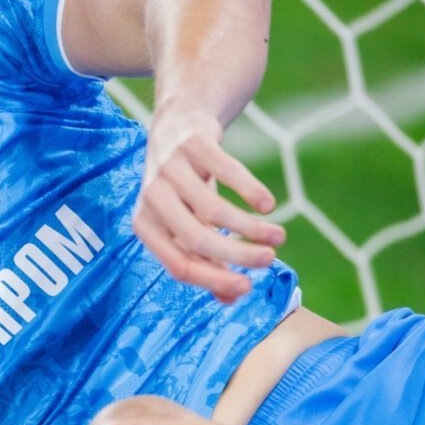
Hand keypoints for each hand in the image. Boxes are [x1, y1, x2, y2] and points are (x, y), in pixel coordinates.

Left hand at [133, 106, 285, 303]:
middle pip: (197, 240)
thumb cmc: (183, 188)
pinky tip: (268, 205)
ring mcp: (170, 168)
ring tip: (278, 235)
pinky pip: (226, 171)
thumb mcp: (188, 224)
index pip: (178, 265)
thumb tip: (231, 299)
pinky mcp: (193, 143)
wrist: (177, 126)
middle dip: (238, 256)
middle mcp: (152, 198)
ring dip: (252, 228)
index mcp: (145, 226)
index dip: (214, 280)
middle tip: (270, 261)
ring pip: (214, 210)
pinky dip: (250, 191)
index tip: (248, 288)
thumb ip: (206, 260)